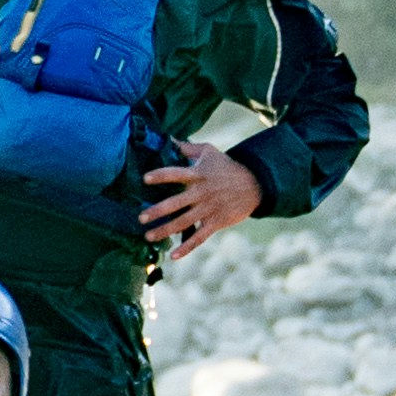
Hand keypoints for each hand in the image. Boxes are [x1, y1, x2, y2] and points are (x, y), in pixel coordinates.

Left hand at [144, 144, 266, 255]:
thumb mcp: (209, 152)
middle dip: (157, 211)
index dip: (160, 176)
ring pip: (183, 223)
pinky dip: (187, 248)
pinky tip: (173, 256)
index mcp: (197, 174)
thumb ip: (187, 147)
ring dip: (165, 230)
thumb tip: (168, 139)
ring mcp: (208, 209)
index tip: (145, 179)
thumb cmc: (226, 166)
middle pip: (175, 203)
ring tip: (148, 236)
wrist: (253, 184)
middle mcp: (201, 193)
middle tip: (141, 218)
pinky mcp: (216, 222)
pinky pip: (199, 238)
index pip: (175, 174)